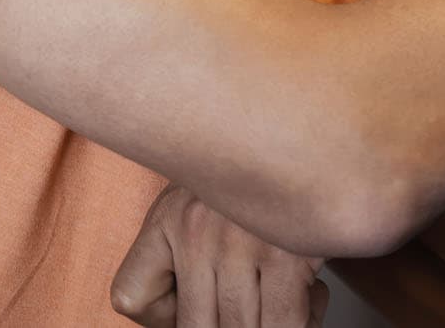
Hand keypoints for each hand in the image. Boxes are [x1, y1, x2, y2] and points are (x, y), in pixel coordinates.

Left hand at [110, 183, 330, 326]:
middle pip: (194, 326)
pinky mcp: (287, 255)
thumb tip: (184, 317)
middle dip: (227, 324)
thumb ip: (176, 254)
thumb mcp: (201, 201)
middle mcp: (197, 231)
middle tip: (254, 303)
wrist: (314, 135)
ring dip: (266, 325)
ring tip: (281, 300)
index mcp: (169, 217)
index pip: (130, 298)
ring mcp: (240, 244)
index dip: (161, 317)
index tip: (196, 303)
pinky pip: (283, 325)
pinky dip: (301, 323)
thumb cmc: (262, 171)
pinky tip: (308, 296)